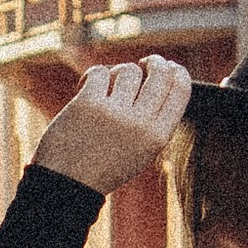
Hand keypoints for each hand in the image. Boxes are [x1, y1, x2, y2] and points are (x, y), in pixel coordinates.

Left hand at [31, 55, 194, 195]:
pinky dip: (94, 75)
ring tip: (108, 88)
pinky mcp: (88, 103)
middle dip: (155, 62)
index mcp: (157, 138)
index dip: (178, 71)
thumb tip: (162, 77)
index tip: (170, 66)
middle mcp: (139, 124)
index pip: (181, 90)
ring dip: (119, 74)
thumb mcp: (141, 152)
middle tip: (145, 64)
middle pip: (160, 74)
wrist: (67, 185)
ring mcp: (114, 112)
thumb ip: (154, 121)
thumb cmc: (104, 167)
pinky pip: (100, 72)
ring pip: (129, 71)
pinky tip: (86, 87)